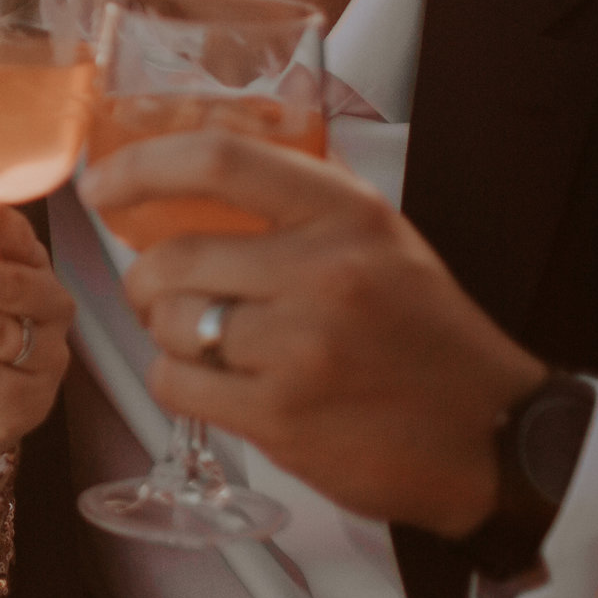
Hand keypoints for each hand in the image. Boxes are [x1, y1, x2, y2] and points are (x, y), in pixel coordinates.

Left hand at [80, 130, 546, 536]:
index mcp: (347, 213)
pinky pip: (176, 384)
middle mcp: (323, 273)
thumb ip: (298, 201)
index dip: (141, 166)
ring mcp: (300, 349)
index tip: (102, 183)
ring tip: (209, 342)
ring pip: (166, 323)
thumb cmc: (427, 333)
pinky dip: (180, 383)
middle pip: (171, 258)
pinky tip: (218, 384)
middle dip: (146, 278)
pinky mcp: (280, 417)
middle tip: (159, 290)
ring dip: (168, 334)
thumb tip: (191, 172)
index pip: (218, 159)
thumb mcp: (381, 238)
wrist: (495, 437)